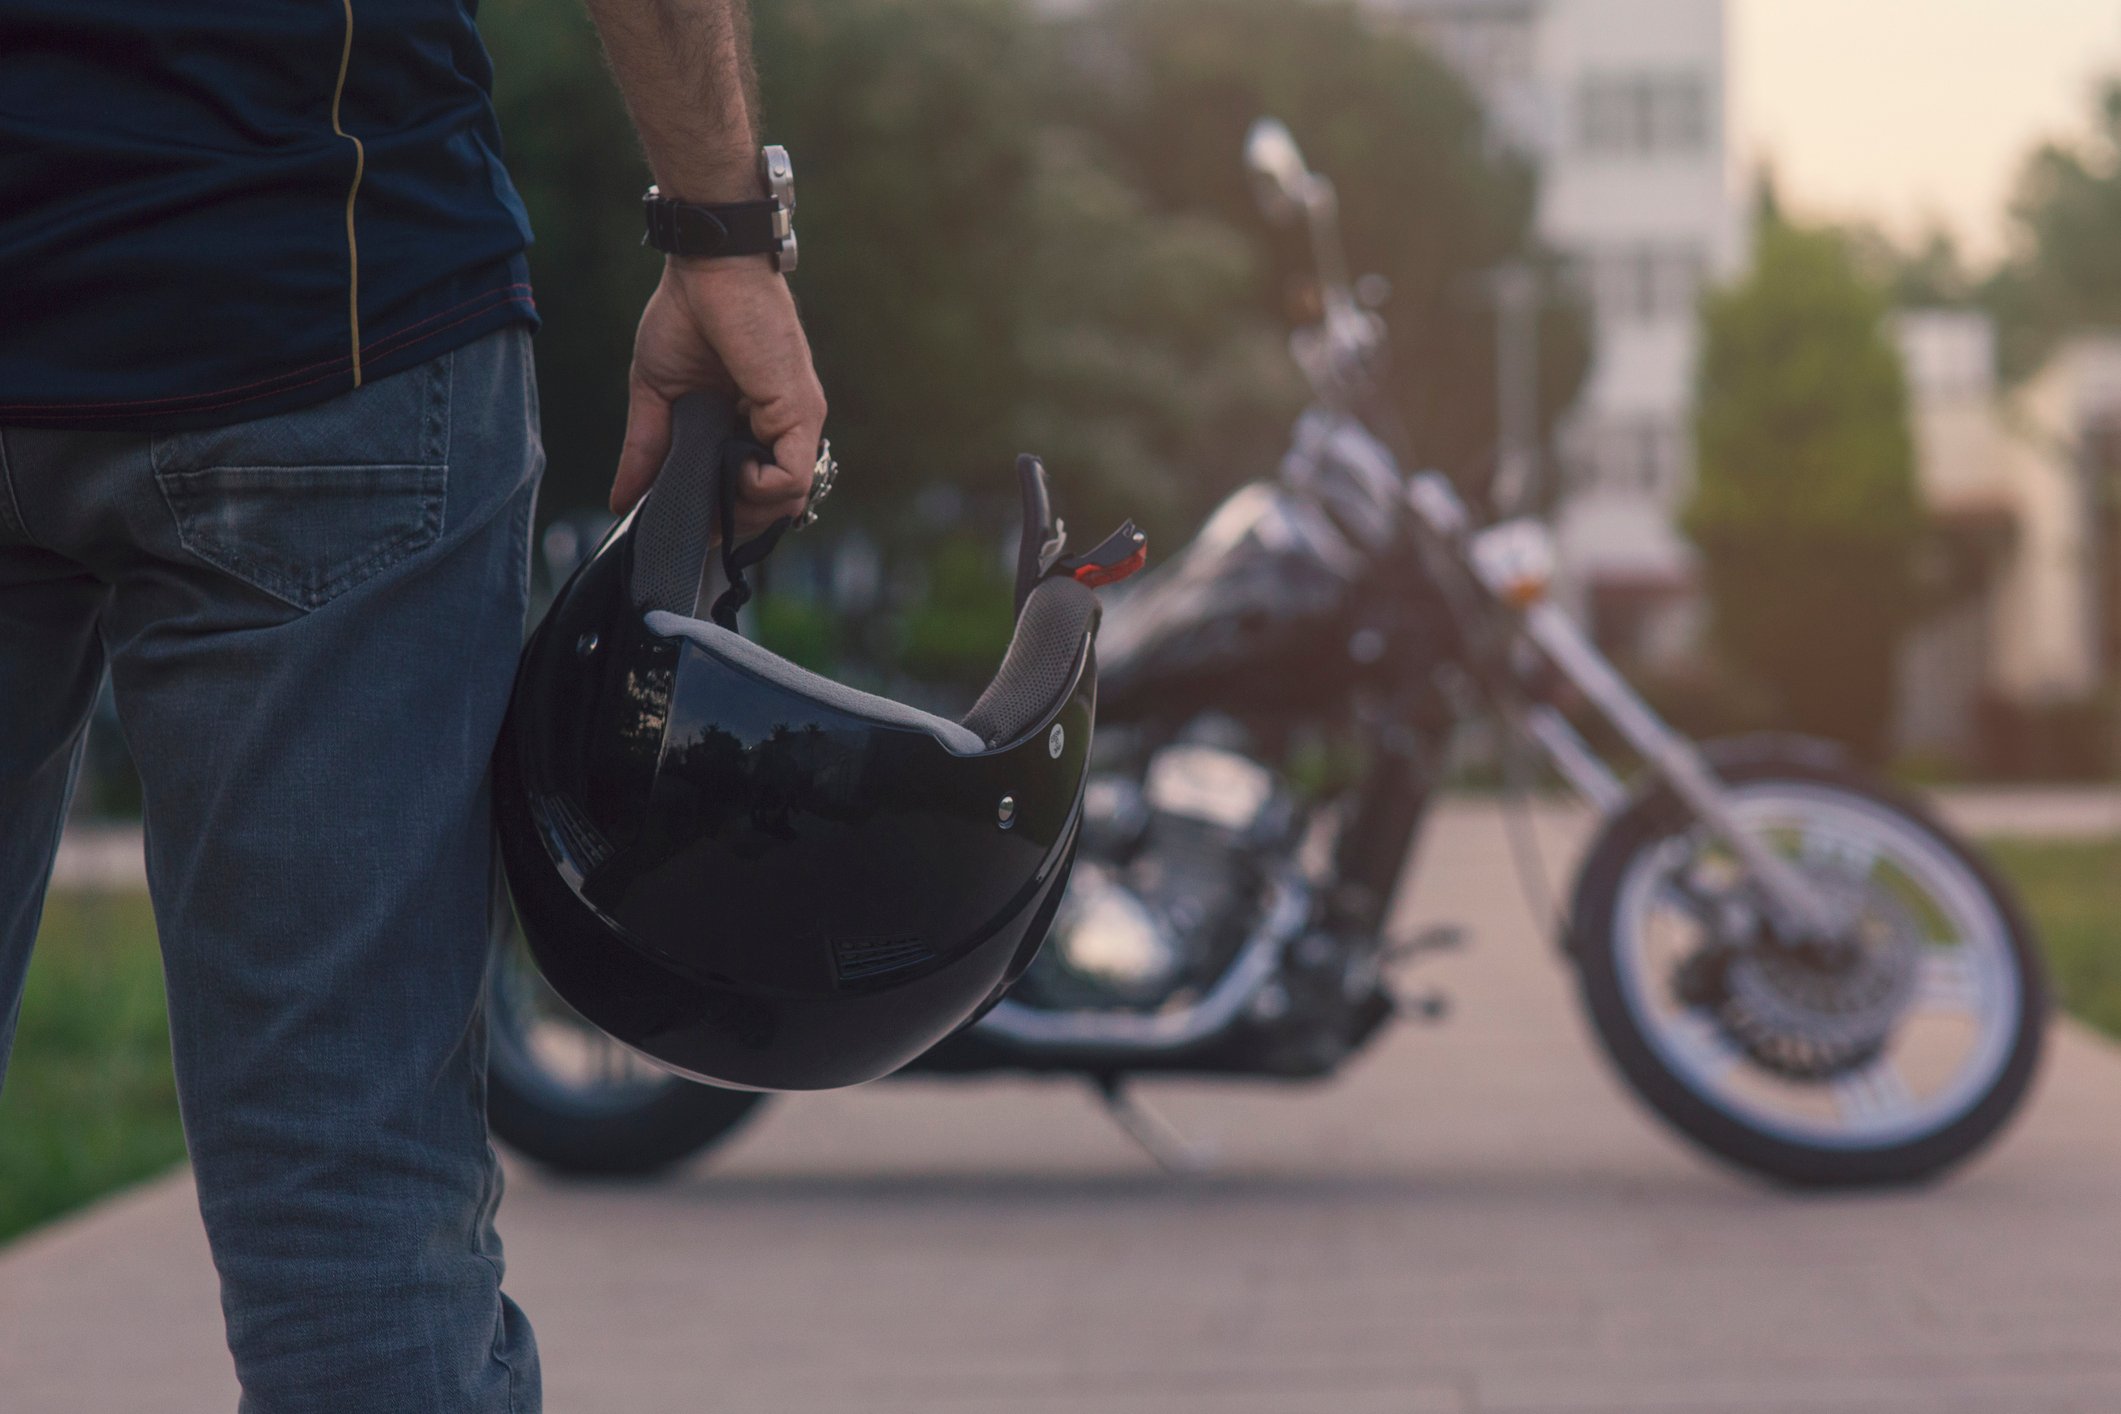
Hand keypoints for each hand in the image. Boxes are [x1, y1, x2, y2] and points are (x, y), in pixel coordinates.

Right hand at [609, 257, 827, 539]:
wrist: (708, 267)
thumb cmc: (686, 317)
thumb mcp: (656, 396)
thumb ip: (646, 451)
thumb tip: (621, 502)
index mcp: (754, 426)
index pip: (754, 495)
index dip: (725, 517)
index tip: (690, 521)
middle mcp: (784, 429)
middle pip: (774, 509)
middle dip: (734, 524)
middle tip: (699, 517)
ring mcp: (797, 421)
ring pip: (789, 501)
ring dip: (745, 510)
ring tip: (714, 490)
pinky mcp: (800, 411)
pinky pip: (792, 478)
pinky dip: (759, 488)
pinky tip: (734, 469)